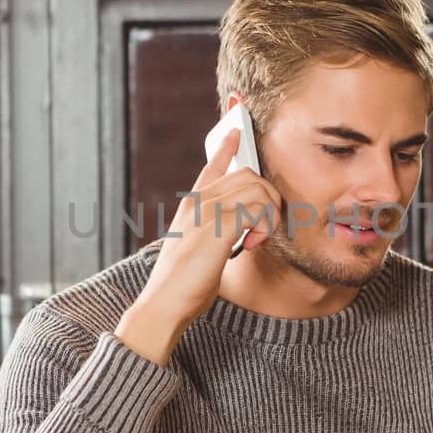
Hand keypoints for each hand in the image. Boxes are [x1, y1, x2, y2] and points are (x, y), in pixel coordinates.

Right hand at [116, 129, 282, 364]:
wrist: (164, 302)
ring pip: (257, 188)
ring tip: (256, 239)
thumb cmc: (182, 285)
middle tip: (262, 230)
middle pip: (248, 175)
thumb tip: (240, 233)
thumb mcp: (198, 251)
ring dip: (269, 215)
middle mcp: (198, 202)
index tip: (236, 130)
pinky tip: (252, 244)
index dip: (226, 147)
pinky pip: (258, 208)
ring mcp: (207, 211)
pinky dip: (265, 226)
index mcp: (191, 206)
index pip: (211, 167)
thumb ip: (215, 234)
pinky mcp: (218, 226)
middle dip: (267, 199)